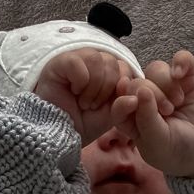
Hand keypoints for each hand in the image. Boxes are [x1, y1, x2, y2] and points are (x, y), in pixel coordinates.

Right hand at [33, 48, 174, 146]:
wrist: (58, 135)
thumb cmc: (82, 124)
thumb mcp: (109, 118)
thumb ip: (124, 107)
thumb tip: (135, 98)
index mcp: (107, 72)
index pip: (125, 67)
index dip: (120, 87)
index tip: (107, 106)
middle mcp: (93, 62)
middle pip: (112, 62)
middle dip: (106, 90)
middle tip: (91, 106)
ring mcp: (76, 59)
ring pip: (97, 58)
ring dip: (93, 87)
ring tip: (83, 101)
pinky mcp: (60, 62)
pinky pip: (78, 61)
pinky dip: (79, 81)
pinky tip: (72, 92)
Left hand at [112, 50, 193, 176]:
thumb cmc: (178, 152)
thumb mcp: (158, 143)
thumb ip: (146, 119)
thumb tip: (141, 90)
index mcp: (133, 119)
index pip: (119, 102)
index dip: (122, 98)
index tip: (132, 103)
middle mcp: (146, 101)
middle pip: (138, 82)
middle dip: (152, 94)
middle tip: (168, 111)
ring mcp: (166, 87)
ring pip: (156, 68)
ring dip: (166, 83)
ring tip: (178, 101)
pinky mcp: (187, 78)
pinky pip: (181, 58)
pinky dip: (181, 62)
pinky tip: (182, 74)